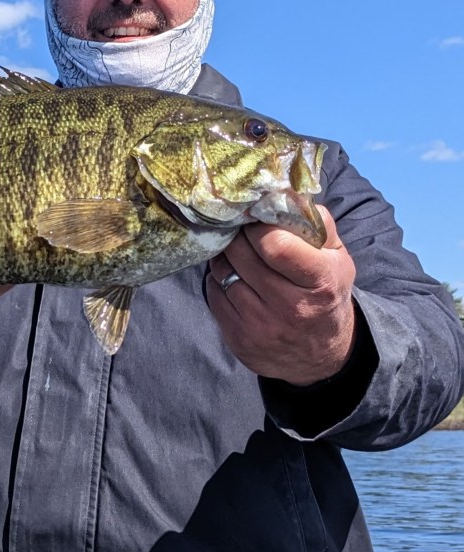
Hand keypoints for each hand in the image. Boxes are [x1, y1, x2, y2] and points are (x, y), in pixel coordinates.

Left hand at [207, 206, 355, 385]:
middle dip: (238, 236)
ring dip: (225, 257)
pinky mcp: (238, 338)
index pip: (274, 244)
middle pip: (241, 254)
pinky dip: (218, 279)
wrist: (320, 356)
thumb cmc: (325, 294)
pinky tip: (233, 277)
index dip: (259, 226)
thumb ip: (318, 224)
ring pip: (223, 273)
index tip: (257, 220)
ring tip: (237, 253)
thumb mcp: (337, 259)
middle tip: (241, 230)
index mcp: (320, 282)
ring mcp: (260, 326)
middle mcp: (290, 308)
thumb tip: (285, 196)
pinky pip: (213, 294)